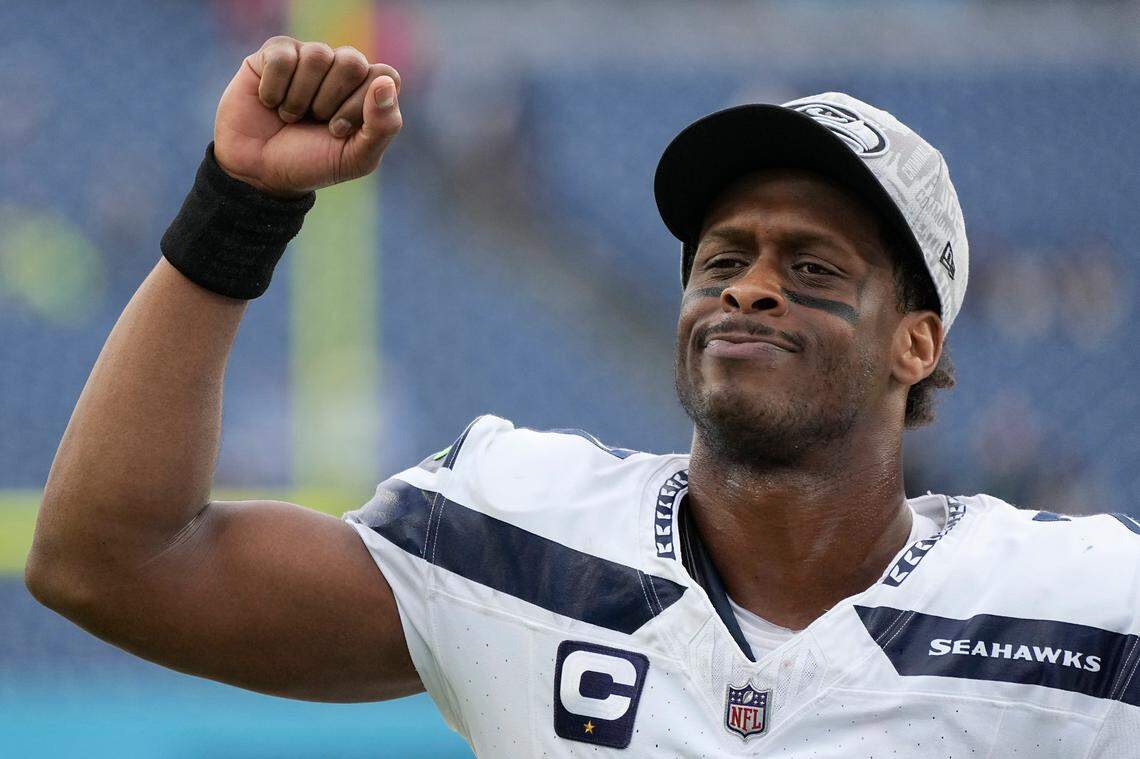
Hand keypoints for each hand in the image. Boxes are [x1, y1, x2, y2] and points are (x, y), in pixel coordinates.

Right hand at [213, 36, 402, 197]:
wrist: (259, 171)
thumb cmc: (311, 163)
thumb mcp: (356, 158)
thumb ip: (383, 126)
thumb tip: (385, 83)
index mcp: (368, 90)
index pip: (386, 76)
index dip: (360, 105)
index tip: (337, 131)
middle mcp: (342, 68)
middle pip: (353, 61)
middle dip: (330, 101)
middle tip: (315, 120)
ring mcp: (308, 56)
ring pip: (317, 56)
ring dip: (300, 99)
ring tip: (291, 116)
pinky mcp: (275, 52)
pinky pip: (282, 58)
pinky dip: (274, 90)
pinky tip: (270, 103)